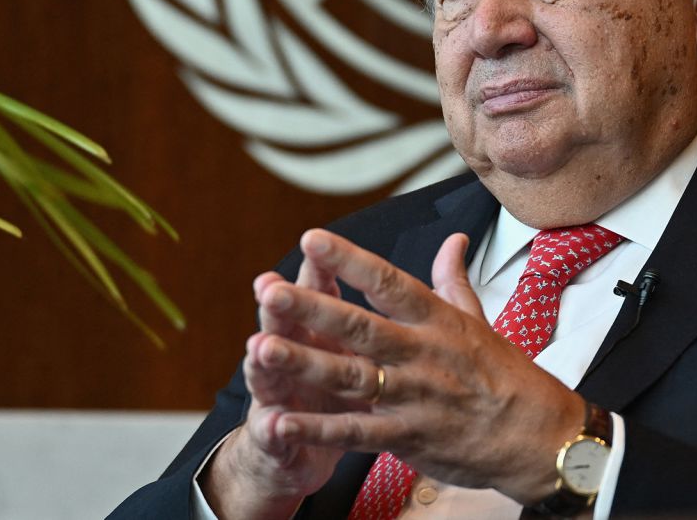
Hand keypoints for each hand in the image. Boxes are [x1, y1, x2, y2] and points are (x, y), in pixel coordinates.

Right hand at [203, 237, 370, 519]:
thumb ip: (382, 303)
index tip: (315, 243)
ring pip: (270, 374)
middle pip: (288, 325)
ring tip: (258, 347)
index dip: (319, 270)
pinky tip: (273, 424)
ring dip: (264, 361)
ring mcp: (278, 395)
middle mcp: (294, 354)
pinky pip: (274, 433)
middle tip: (269, 286)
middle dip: (282, 307)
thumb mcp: (362, 347)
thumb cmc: (338, 389)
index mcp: (321, 330)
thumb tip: (438, 254)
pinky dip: (274, 429)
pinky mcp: (274, 437)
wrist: (293, 453)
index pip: (319, 291)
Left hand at [258, 228, 584, 503]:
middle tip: (269, 289)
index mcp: (437, 320)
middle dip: (311, 307)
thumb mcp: (481, 320)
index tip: (313, 238)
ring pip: (351, 376)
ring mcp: (414, 397)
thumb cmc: (509, 377)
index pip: (388, 281)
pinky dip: (318, 429)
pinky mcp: (409, 438)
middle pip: (359, 326)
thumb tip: (453, 238)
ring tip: (262, 348)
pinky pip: (357, 432)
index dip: (350, 260)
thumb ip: (453, 280)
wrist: (539, 437)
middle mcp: (422, 354)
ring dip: (303, 363)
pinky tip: (281, 422)